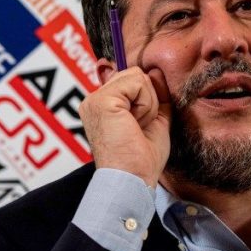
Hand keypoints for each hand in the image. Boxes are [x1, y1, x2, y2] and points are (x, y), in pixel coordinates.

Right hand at [78, 67, 171, 187]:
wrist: (134, 179)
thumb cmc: (142, 158)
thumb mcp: (155, 119)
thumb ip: (154, 95)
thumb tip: (155, 71)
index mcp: (103, 106)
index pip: (130, 80)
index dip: (145, 95)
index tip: (142, 122)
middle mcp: (94, 101)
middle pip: (135, 75)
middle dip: (148, 101)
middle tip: (139, 127)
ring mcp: (95, 99)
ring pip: (138, 76)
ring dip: (148, 104)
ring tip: (137, 126)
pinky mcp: (102, 100)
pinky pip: (137, 82)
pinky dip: (146, 104)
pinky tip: (135, 123)